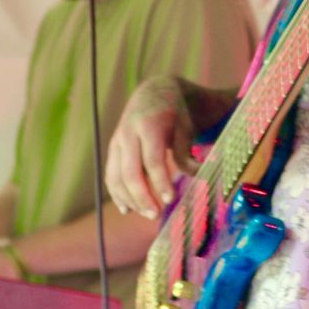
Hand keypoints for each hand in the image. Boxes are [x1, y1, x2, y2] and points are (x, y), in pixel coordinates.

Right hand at [105, 76, 197, 218]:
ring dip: (130, 199)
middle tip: (156, 215)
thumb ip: (187, 152)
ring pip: (116, 176)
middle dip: (142, 197)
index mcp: (149, 125)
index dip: (160, 182)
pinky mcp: (112, 150)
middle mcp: (128, 134)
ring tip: (148, 214)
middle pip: (130, 172)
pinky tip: (127, 209)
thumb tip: (197, 175)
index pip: (152, 160)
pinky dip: (117, 194)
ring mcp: (117, 142)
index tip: (170, 199)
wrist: (152, 94)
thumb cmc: (174, 114)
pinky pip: (110, 175)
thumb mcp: (185, 127)